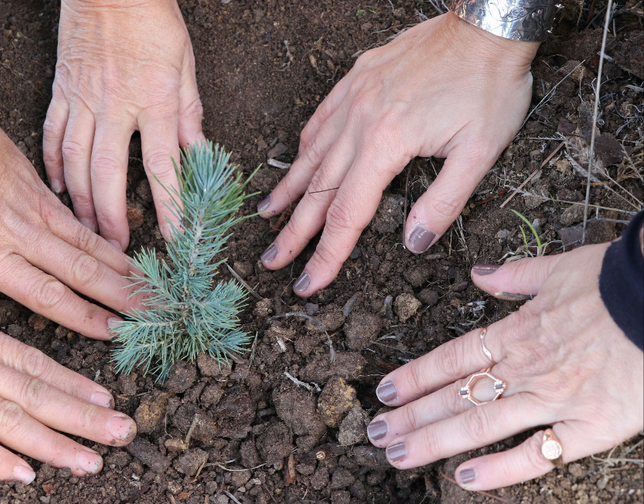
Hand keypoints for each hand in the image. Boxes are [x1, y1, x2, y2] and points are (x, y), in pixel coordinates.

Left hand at [0, 62, 141, 339]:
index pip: (47, 295)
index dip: (84, 317)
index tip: (115, 332)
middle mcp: (19, 234)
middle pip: (78, 271)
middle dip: (119, 295)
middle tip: (153, 310)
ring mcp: (32, 206)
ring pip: (85, 243)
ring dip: (119, 267)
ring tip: (147, 283)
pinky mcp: (37, 184)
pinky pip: (76, 218)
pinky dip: (101, 236)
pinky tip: (117, 247)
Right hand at [43, 0, 203, 247]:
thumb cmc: (153, 20)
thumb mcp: (185, 65)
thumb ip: (189, 113)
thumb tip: (198, 153)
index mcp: (155, 101)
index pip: (163, 164)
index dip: (170, 204)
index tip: (174, 237)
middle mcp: (117, 106)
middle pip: (110, 172)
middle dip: (111, 215)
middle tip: (115, 246)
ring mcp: (84, 100)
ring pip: (76, 160)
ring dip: (80, 200)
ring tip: (85, 230)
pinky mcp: (62, 90)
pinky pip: (52, 134)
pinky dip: (52, 165)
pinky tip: (57, 189)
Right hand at [258, 13, 538, 296]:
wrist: (487, 24)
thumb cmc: (489, 85)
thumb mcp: (481, 150)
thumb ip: (444, 201)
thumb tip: (413, 244)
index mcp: (386, 144)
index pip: (346, 214)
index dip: (326, 254)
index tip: (307, 283)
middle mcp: (359, 122)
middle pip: (318, 190)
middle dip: (294, 232)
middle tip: (272, 261)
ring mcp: (353, 98)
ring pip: (311, 154)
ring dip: (288, 191)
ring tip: (266, 216)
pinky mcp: (356, 79)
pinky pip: (320, 119)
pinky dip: (305, 146)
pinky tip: (295, 161)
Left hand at [364, 244, 643, 489]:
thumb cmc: (619, 281)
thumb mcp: (559, 268)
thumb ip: (514, 275)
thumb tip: (478, 273)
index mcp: (517, 332)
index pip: (451, 359)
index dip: (414, 377)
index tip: (384, 392)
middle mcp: (526, 368)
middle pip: (455, 396)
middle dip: (412, 416)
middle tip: (376, 433)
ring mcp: (556, 399)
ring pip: (480, 425)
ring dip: (434, 441)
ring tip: (397, 455)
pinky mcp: (592, 426)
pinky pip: (539, 454)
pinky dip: (501, 468)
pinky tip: (464, 479)